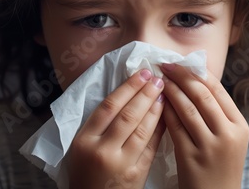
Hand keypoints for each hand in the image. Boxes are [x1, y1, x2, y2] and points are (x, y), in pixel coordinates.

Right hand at [67, 69, 165, 188]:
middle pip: (127, 115)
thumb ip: (96, 125)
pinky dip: (160, 129)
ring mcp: (121, 163)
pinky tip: (167, 116)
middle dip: (145, 94)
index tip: (141, 73)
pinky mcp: (136, 174)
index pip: (108, 106)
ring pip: (142, 130)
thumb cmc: (85, 172)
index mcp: (84, 140)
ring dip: (156, 109)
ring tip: (164, 93)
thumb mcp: (80, 146)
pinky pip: (151, 147)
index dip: (127, 87)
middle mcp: (102, 150)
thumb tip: (123, 94)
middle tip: (157, 78)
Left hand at [161, 64, 248, 188]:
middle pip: (201, 95)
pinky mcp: (191, 158)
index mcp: (239, 125)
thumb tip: (193, 78)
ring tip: (157, 80)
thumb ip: (216, 112)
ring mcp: (210, 147)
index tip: (179, 62)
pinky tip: (156, 102)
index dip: (195, 72)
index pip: (217, 89)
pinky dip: (164, 111)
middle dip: (180, 76)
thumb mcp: (229, 137)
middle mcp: (228, 134)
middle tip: (164, 65)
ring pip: (187, 109)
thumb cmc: (219, 163)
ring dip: (170, 91)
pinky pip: (175, 127)